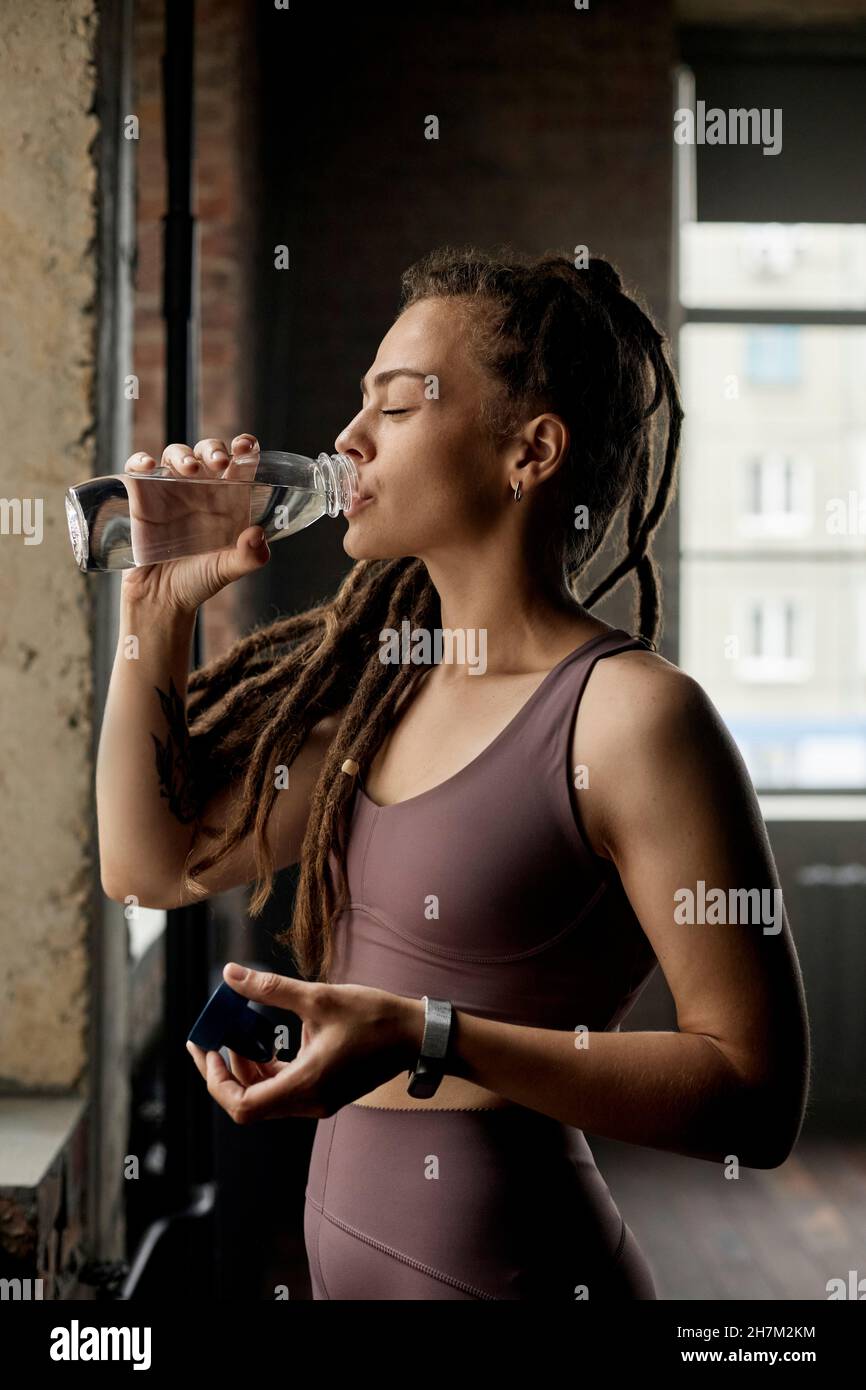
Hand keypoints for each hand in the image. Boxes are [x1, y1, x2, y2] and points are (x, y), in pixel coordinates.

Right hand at [120, 434, 270, 612]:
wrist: (160, 597)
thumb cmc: (198, 581)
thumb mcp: (227, 571)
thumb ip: (249, 556)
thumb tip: (258, 535)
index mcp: (228, 499)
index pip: (240, 463)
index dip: (245, 448)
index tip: (246, 446)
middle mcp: (201, 489)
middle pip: (208, 451)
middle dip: (213, 449)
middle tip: (219, 463)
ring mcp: (171, 490)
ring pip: (176, 454)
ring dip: (183, 454)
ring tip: (189, 469)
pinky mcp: (142, 496)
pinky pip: (138, 468)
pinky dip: (140, 461)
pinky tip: (147, 466)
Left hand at [185, 962, 423, 1122]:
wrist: (416, 1036)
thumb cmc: (373, 1017)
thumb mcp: (319, 997)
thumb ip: (270, 989)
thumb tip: (231, 974)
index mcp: (305, 1085)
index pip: (242, 1105)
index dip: (216, 1080)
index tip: (207, 1049)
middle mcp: (309, 1102)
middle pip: (248, 1103)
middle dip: (225, 1070)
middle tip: (212, 1038)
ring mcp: (318, 1101)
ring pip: (265, 1097)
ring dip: (246, 1068)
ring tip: (240, 1032)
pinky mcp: (325, 1092)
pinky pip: (284, 1089)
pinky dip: (267, 1068)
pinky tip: (266, 1041)